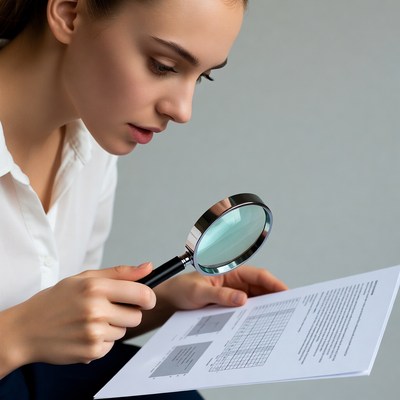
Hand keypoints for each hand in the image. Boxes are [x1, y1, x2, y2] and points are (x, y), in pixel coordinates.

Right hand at [1, 263, 154, 374]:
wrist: (27, 329)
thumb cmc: (56, 300)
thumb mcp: (85, 278)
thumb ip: (120, 273)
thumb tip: (148, 267)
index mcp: (96, 287)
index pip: (142, 294)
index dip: (148, 297)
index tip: (146, 299)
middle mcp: (96, 310)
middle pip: (136, 316)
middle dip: (128, 312)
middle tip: (109, 309)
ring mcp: (93, 333)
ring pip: (124, 331)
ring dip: (113, 327)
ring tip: (91, 321)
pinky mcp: (91, 352)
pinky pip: (111, 346)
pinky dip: (103, 341)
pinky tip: (85, 333)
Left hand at [154, 265, 287, 311]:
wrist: (170, 301)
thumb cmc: (182, 289)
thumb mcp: (198, 291)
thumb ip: (219, 294)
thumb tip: (242, 299)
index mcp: (230, 272)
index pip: (258, 275)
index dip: (274, 283)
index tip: (287, 292)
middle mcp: (235, 283)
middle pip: (261, 289)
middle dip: (275, 298)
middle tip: (289, 311)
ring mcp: (233, 295)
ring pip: (255, 301)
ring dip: (266, 309)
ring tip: (278, 321)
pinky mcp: (229, 306)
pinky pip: (245, 311)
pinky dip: (253, 317)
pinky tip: (259, 326)